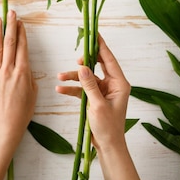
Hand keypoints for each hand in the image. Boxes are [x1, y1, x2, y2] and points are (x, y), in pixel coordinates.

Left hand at [0, 10, 37, 145]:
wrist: (5, 124)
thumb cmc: (23, 110)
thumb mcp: (33, 91)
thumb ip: (29, 74)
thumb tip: (23, 64)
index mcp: (23, 72)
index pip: (22, 47)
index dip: (22, 33)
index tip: (21, 22)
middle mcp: (9, 70)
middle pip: (10, 43)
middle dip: (11, 26)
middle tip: (10, 12)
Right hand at [56, 35, 130, 151]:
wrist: (107, 145)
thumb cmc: (108, 127)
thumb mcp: (97, 105)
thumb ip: (89, 85)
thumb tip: (83, 67)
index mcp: (119, 83)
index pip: (109, 59)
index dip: (101, 45)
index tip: (94, 33)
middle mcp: (113, 84)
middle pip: (97, 66)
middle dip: (84, 62)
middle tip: (75, 57)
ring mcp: (103, 91)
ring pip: (87, 78)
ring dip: (74, 77)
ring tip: (60, 77)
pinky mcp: (95, 98)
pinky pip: (83, 89)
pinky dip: (72, 89)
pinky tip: (60, 88)